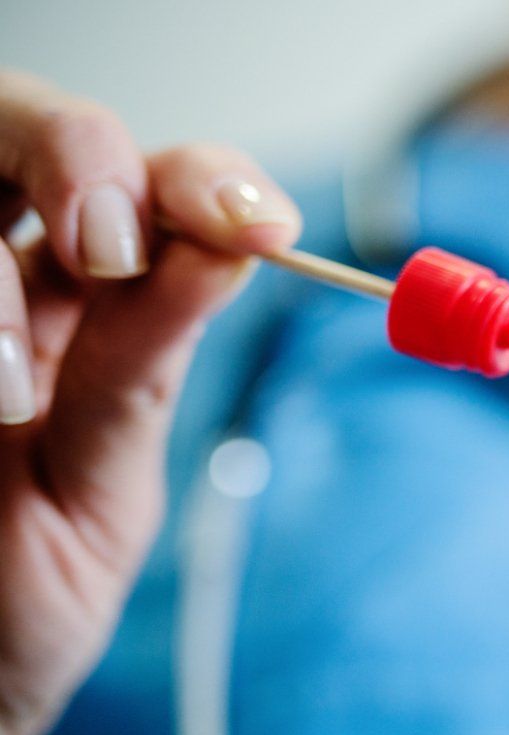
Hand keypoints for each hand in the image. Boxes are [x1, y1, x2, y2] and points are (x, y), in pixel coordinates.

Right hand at [0, 71, 300, 734]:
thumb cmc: (7, 611)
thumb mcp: (97, 494)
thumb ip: (142, 370)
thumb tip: (234, 244)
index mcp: (84, 313)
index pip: (152, 186)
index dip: (204, 178)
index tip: (258, 226)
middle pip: (17, 123)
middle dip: (75, 153)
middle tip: (111, 247)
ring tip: (6, 396)